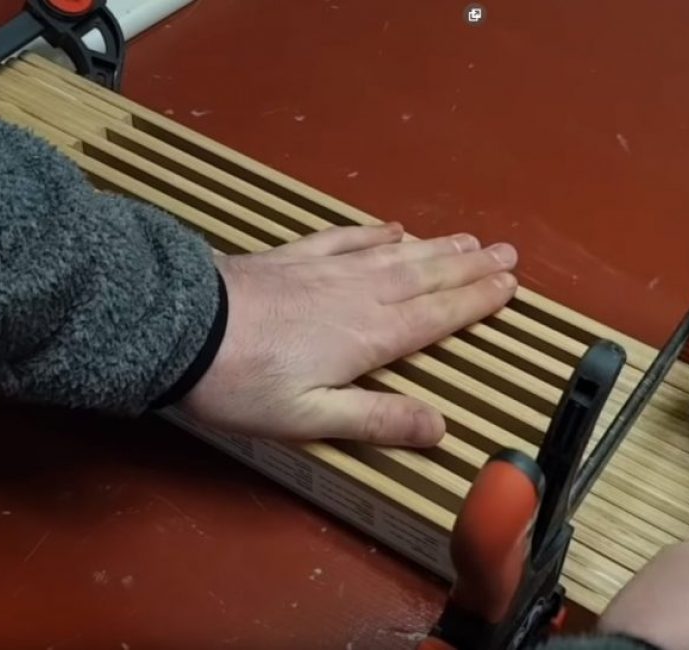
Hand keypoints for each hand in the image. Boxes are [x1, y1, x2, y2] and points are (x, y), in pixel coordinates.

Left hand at [179, 223, 517, 445]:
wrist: (179, 328)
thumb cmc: (242, 384)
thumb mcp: (311, 418)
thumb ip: (377, 419)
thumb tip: (441, 427)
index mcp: (369, 337)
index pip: (436, 316)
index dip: (475, 302)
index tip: (509, 285)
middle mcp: (358, 296)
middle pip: (426, 277)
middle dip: (470, 268)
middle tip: (507, 252)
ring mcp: (326, 270)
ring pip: (395, 254)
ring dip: (436, 247)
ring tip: (468, 240)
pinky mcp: (293, 256)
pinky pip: (346, 237)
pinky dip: (375, 232)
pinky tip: (392, 228)